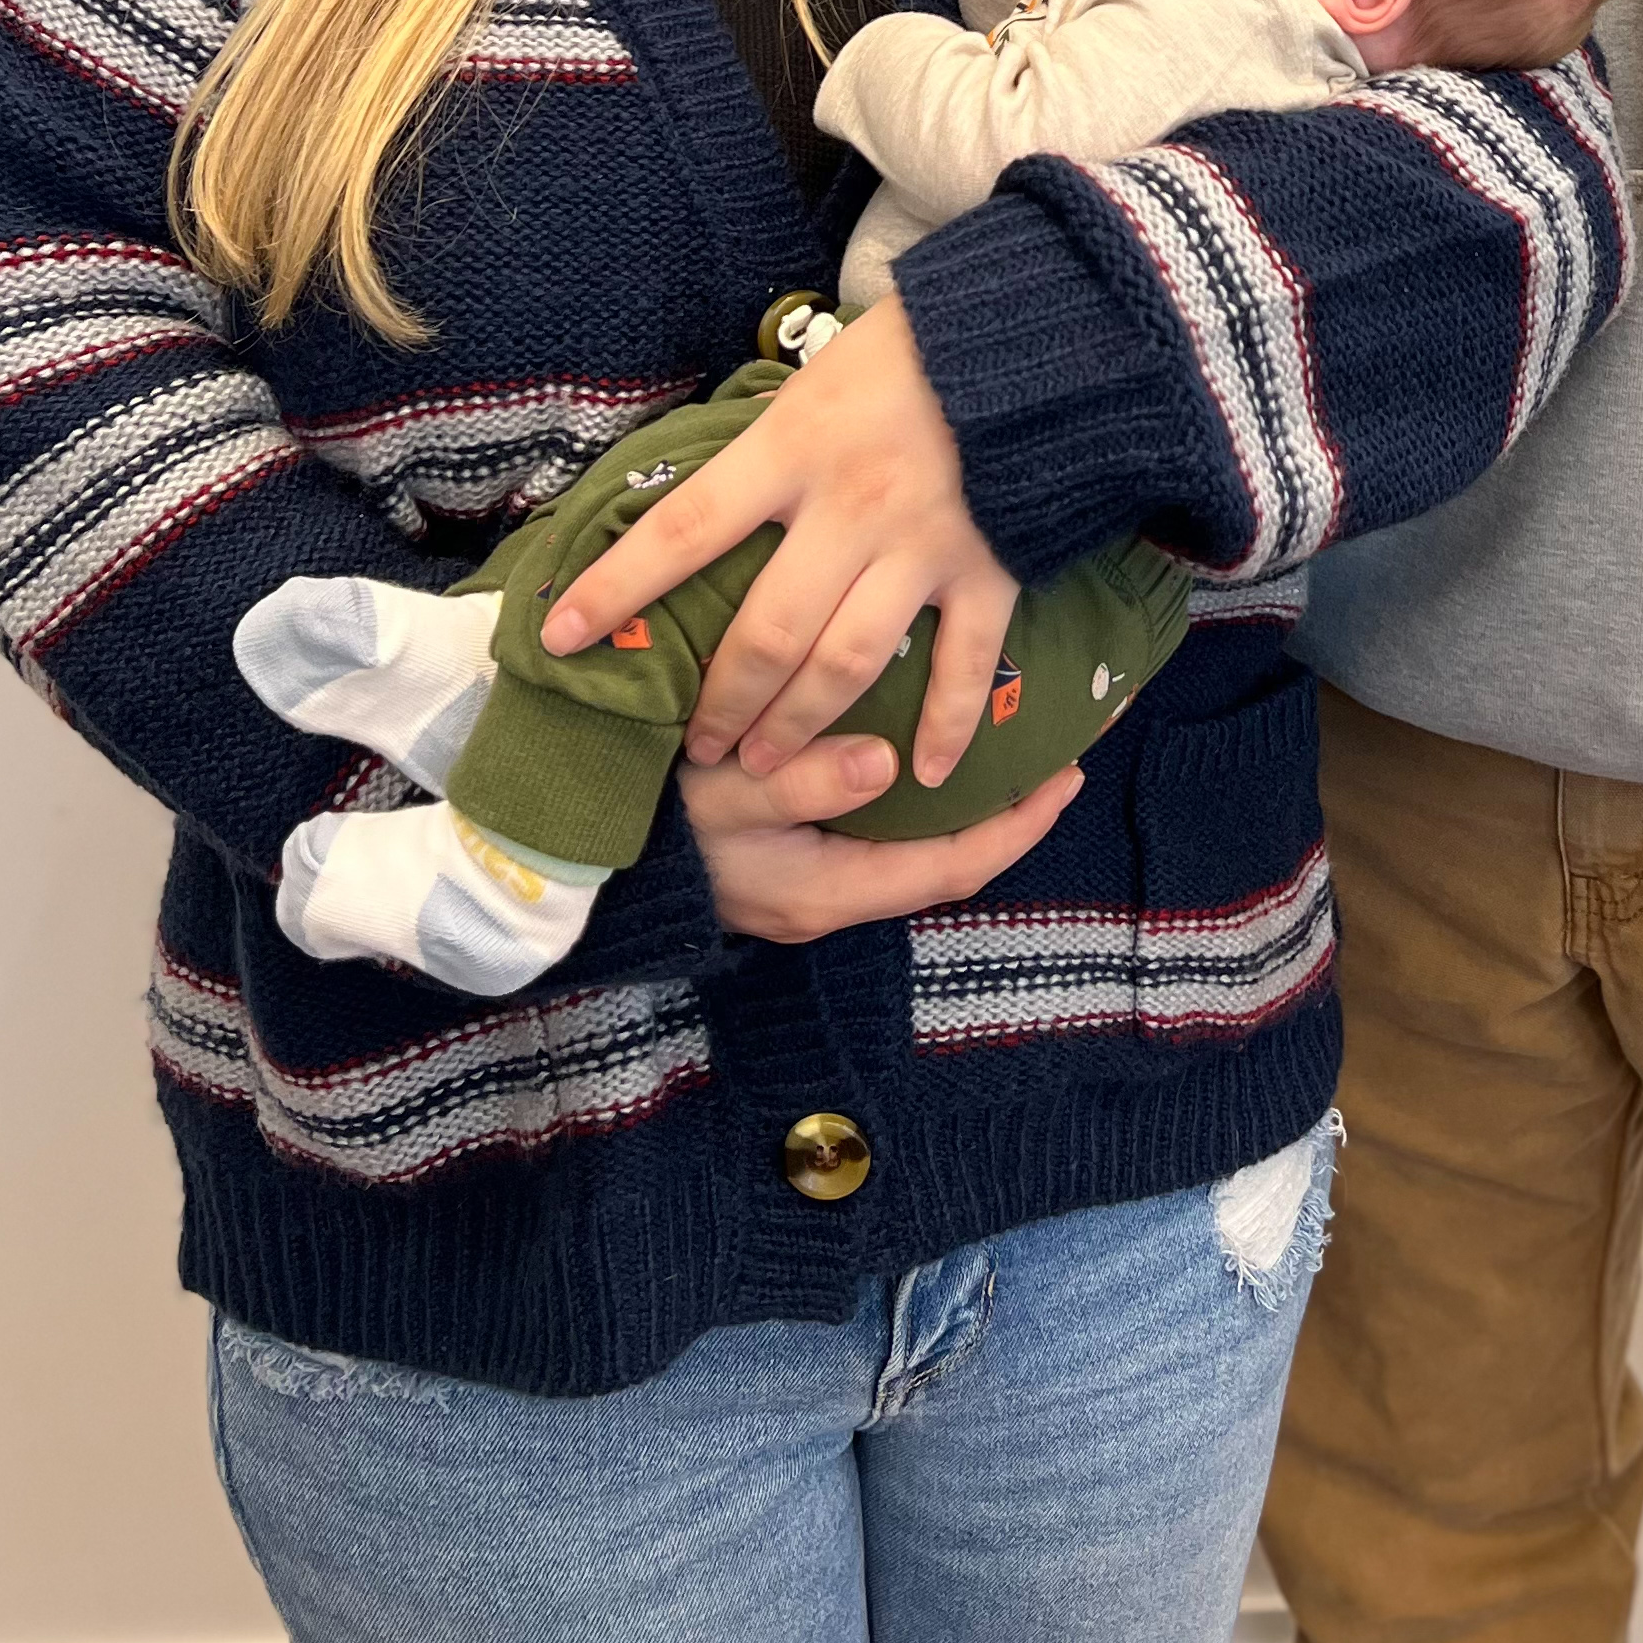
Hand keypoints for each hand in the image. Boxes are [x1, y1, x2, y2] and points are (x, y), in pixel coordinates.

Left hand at [539, 299, 1018, 791]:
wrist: (1039, 324)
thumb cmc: (917, 341)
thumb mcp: (817, 375)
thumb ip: (771, 443)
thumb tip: (713, 503)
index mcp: (792, 449)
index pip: (683, 530)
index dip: (616, 588)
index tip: (559, 638)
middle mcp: (849, 507)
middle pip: (764, 632)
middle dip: (721, 703)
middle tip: (696, 750)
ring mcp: (921, 545)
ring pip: (845, 663)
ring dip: (797, 725)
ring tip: (764, 766)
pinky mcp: (989, 567)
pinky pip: (964, 665)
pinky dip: (947, 727)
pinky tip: (926, 775)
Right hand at [679, 747, 1082, 945]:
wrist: (576, 868)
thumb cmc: (651, 827)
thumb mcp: (723, 797)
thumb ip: (803, 780)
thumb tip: (885, 761)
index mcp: (828, 891)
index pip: (951, 867)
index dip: (1015, 826)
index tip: (1066, 775)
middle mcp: (829, 898)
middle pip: (942, 864)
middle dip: (1000, 814)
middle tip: (1050, 751)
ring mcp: (806, 886)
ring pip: (909, 849)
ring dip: (957, 804)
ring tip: (998, 744)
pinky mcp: (786, 866)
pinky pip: (873, 836)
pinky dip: (911, 797)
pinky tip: (916, 748)